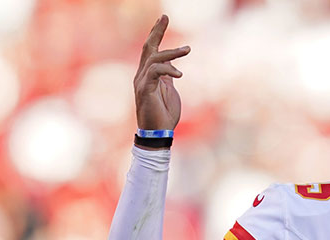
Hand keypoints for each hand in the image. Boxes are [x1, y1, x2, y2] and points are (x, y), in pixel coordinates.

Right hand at [134, 15, 189, 130]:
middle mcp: (141, 75)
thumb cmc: (164, 116)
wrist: (158, 134)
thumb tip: (171, 65)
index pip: (151, 50)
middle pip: (148, 47)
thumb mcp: (169, 91)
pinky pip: (155, 72)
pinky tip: (180, 74)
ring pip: (154, 58)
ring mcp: (141, 82)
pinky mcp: (144, 90)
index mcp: (148, 75)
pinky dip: (168, 69)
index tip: (162, 19)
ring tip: (188, 49)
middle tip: (165, 16)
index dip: (156, 34)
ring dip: (172, 52)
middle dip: (156, 31)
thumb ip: (167, 77)